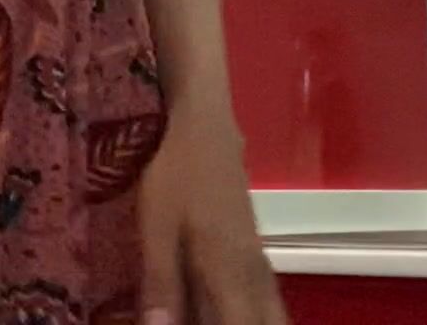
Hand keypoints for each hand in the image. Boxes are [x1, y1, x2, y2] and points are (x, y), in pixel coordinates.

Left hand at [138, 104, 288, 324]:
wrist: (204, 121)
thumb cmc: (175, 172)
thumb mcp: (157, 227)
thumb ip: (161, 284)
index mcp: (231, 272)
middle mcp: (253, 273)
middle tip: (209, 322)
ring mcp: (257, 259)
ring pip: (270, 313)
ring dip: (250, 322)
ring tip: (215, 316)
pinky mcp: (252, 249)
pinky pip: (264, 298)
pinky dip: (250, 314)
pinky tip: (223, 311)